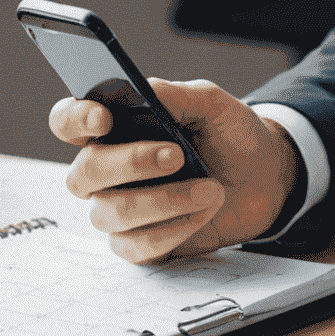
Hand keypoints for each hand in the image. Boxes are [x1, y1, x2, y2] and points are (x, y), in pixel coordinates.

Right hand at [50, 79, 299, 262]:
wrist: (266, 176)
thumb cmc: (230, 135)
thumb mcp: (211, 104)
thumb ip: (174, 94)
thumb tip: (141, 89)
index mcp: (115, 128)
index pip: (67, 122)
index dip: (74, 120)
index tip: (105, 119)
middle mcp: (107, 171)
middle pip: (82, 174)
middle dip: (130, 164)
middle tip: (177, 156)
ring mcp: (119, 209)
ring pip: (109, 214)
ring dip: (164, 200)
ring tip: (210, 188)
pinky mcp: (139, 244)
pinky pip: (135, 246)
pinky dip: (173, 230)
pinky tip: (203, 213)